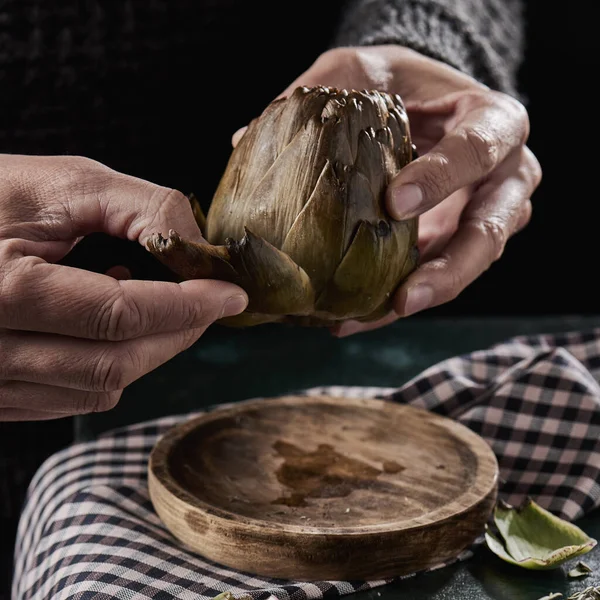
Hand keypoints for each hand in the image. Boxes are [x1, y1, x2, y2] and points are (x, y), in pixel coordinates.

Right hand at [0, 155, 247, 420]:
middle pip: (116, 362)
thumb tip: (200, 248)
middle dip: (179, 332)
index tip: (230, 294)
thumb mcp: (60, 183)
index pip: (121, 316)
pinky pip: (74, 397)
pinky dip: (112, 367)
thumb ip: (139, 207)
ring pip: (101, 387)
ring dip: (149, 350)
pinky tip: (108, 328)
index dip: (187, 306)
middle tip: (210, 302)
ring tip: (153, 305)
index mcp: (4, 291)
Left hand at [234, 46, 541, 335]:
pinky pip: (434, 279)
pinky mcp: (456, 244)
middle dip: (450, 268)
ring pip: (466, 270)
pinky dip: (395, 302)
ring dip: (419, 299)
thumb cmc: (401, 82)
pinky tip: (353, 318)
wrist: (424, 104)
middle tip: (405, 297)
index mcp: (495, 123)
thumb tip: (245, 135)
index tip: (394, 202)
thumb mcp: (367, 69)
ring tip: (360, 320)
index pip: (480, 150)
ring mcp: (484, 217)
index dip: (442, 178)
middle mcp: (503, 178)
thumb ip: (323, 91)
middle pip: (491, 232)